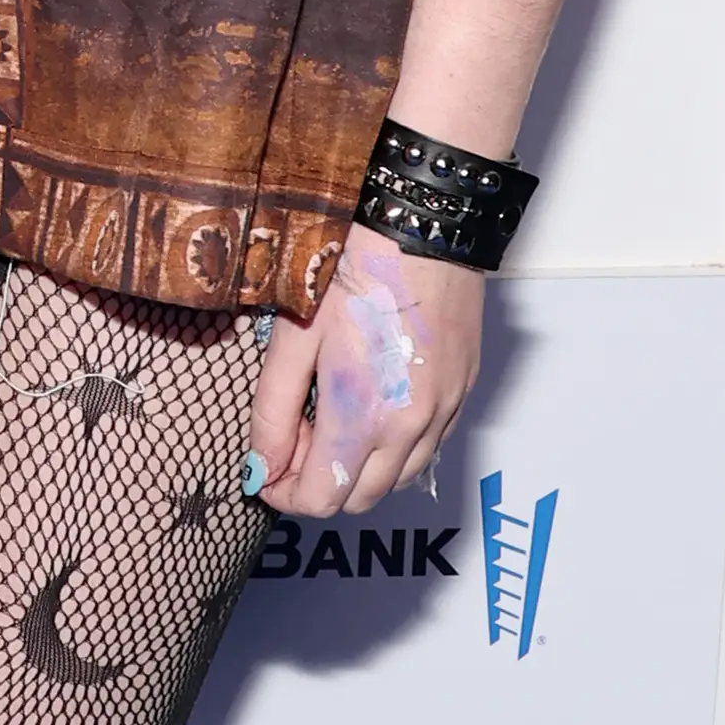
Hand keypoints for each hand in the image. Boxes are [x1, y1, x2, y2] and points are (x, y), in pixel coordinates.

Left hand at [249, 226, 481, 520]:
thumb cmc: (352, 270)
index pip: (322, 499)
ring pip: (398, 479)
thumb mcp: (293, 339)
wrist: (421, 225)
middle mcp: (411, 427)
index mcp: (363, 415)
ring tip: (331, 417)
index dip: (283, 494)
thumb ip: (274, 413)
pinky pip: (428, 447)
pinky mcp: (463, 390)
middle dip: (319, 484)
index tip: (264, 471)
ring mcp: (444, 411)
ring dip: (359, 469)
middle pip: (359, 499)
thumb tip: (260, 466)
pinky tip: (371, 404)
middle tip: (295, 438)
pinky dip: (394, 447)